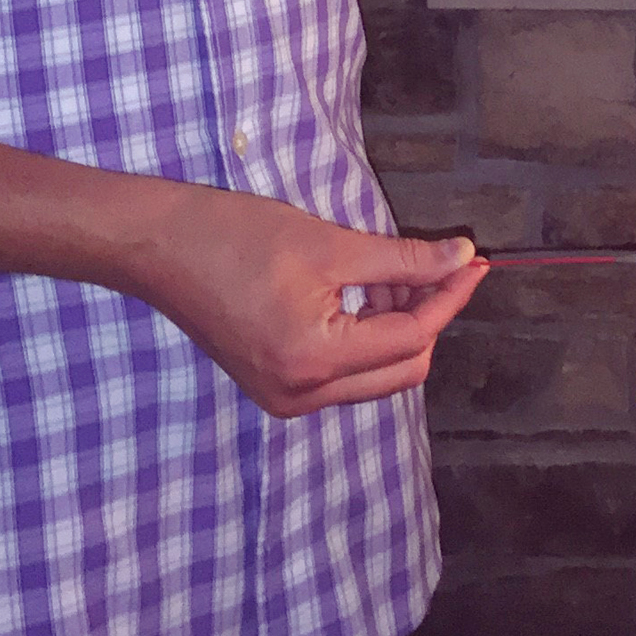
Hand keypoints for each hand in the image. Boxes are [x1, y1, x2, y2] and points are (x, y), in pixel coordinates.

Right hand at [130, 187, 488, 417]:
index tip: (474, 261)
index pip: (411, 338)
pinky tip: (362, 289)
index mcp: (314, 362)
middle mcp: (301, 396)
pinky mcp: (275, 387)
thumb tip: (460, 258)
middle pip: (401, 369)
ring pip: (375, 374)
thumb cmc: (237, 237)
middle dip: (425, 315)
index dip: (449, 296)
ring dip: (396, 325)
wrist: (161, 247)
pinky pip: (344, 373)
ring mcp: (285, 398)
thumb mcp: (332, 244)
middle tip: (430, 263)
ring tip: (388, 270)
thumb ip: (403, 259)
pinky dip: (365, 335)